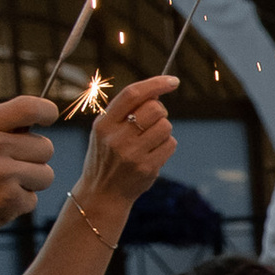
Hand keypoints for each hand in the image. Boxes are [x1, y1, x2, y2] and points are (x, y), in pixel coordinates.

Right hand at [0, 97, 61, 246]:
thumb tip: (40, 114)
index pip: (29, 107)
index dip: (46, 111)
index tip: (48, 118)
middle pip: (45, 147)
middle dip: (34, 160)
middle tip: (7, 169)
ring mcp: (0, 173)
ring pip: (45, 174)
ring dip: (28, 184)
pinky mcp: (8, 200)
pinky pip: (32, 200)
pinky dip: (17, 205)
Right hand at [70, 75, 179, 221]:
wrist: (102, 193)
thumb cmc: (107, 156)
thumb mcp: (104, 131)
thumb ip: (124, 111)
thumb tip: (157, 91)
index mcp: (103, 124)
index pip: (132, 94)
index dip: (155, 83)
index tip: (172, 81)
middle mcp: (116, 137)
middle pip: (155, 109)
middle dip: (160, 112)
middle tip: (152, 122)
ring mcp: (132, 154)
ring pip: (166, 126)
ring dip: (163, 130)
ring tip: (149, 141)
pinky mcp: (147, 167)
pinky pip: (170, 144)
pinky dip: (167, 146)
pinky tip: (153, 154)